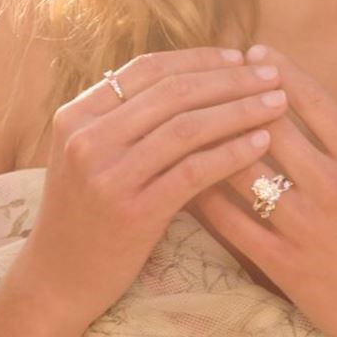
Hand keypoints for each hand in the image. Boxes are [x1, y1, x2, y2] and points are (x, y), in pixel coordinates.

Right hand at [18, 47, 289, 330]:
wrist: (58, 279)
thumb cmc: (88, 212)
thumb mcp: (92, 154)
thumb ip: (128, 117)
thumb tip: (194, 75)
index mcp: (77, 115)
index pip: (147, 69)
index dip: (198, 59)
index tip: (239, 56)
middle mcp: (87, 139)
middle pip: (173, 92)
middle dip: (230, 79)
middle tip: (272, 75)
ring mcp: (107, 176)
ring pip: (188, 127)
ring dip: (241, 109)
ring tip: (278, 103)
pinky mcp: (133, 212)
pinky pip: (194, 171)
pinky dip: (233, 152)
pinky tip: (262, 143)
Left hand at [187, 44, 336, 336]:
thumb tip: (336, 116)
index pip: (315, 103)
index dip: (281, 72)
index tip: (256, 51)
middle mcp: (334, 188)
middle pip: (271, 129)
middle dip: (237, 97)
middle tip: (211, 77)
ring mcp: (307, 229)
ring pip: (244, 171)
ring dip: (215, 142)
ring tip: (189, 123)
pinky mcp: (285, 267)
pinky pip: (233, 225)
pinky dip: (207, 199)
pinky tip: (187, 179)